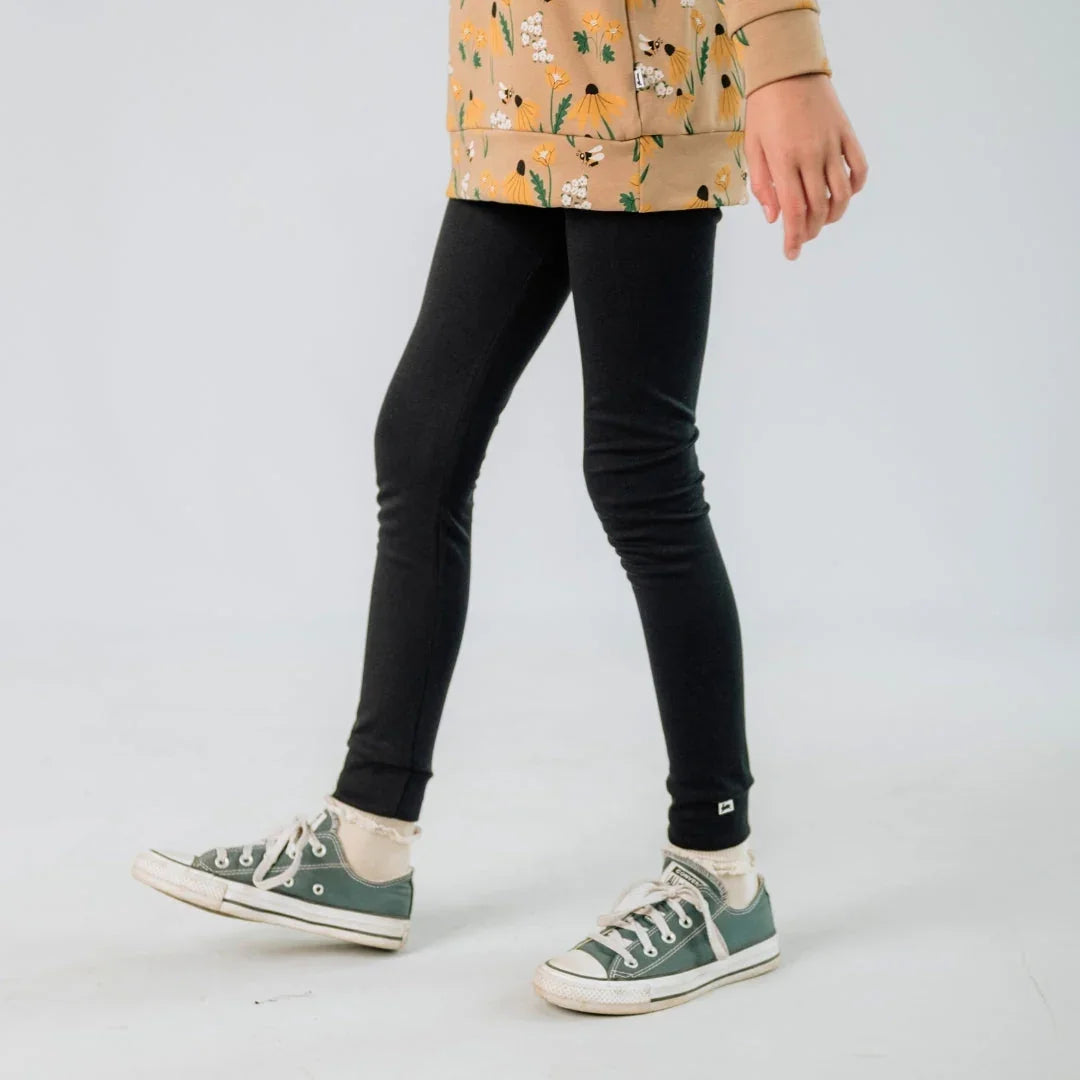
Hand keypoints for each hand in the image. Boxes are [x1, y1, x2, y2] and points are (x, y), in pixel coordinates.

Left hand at [745, 73, 867, 260]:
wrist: (789, 68)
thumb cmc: (764, 108)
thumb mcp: (753, 147)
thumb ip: (763, 185)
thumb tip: (774, 218)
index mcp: (784, 161)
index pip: (794, 211)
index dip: (794, 238)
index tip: (791, 254)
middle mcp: (811, 155)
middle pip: (819, 208)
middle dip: (811, 231)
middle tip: (803, 238)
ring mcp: (832, 144)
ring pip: (842, 193)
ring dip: (834, 215)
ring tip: (823, 221)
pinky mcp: (847, 134)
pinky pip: (859, 168)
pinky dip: (856, 187)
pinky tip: (844, 194)